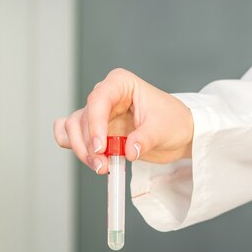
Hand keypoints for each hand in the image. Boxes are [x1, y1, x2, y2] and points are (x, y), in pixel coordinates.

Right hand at [54, 68, 193, 173]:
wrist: (179, 133)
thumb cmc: (173, 121)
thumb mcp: (162, 129)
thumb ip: (144, 139)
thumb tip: (129, 151)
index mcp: (121, 84)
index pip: (98, 100)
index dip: (95, 124)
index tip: (101, 147)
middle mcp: (106, 96)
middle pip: (82, 118)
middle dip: (88, 145)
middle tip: (102, 165)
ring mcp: (99, 114)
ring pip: (74, 129)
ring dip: (82, 151)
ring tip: (102, 167)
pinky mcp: (97, 131)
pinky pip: (72, 135)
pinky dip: (75, 148)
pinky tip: (90, 159)